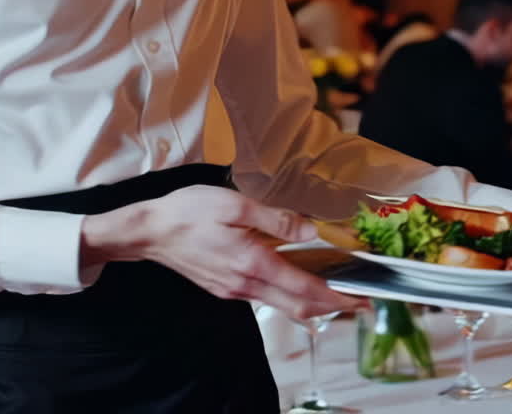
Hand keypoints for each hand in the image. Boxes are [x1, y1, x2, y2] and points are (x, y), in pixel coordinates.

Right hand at [81, 185, 361, 319]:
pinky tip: (295, 280)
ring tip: (334, 289)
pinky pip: (265, 296)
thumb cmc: (188, 212)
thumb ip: (276, 220)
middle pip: (298, 306)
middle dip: (332, 307)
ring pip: (282, 303)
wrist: (149, 232)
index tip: (362, 300)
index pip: (305, 290)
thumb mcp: (235, 205)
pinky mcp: (225, 288)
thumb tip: (311, 230)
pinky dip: (288, 293)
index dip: (337, 297)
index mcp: (253, 264)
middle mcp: (246, 285)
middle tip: (359, 302)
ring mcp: (234, 290)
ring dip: (311, 301)